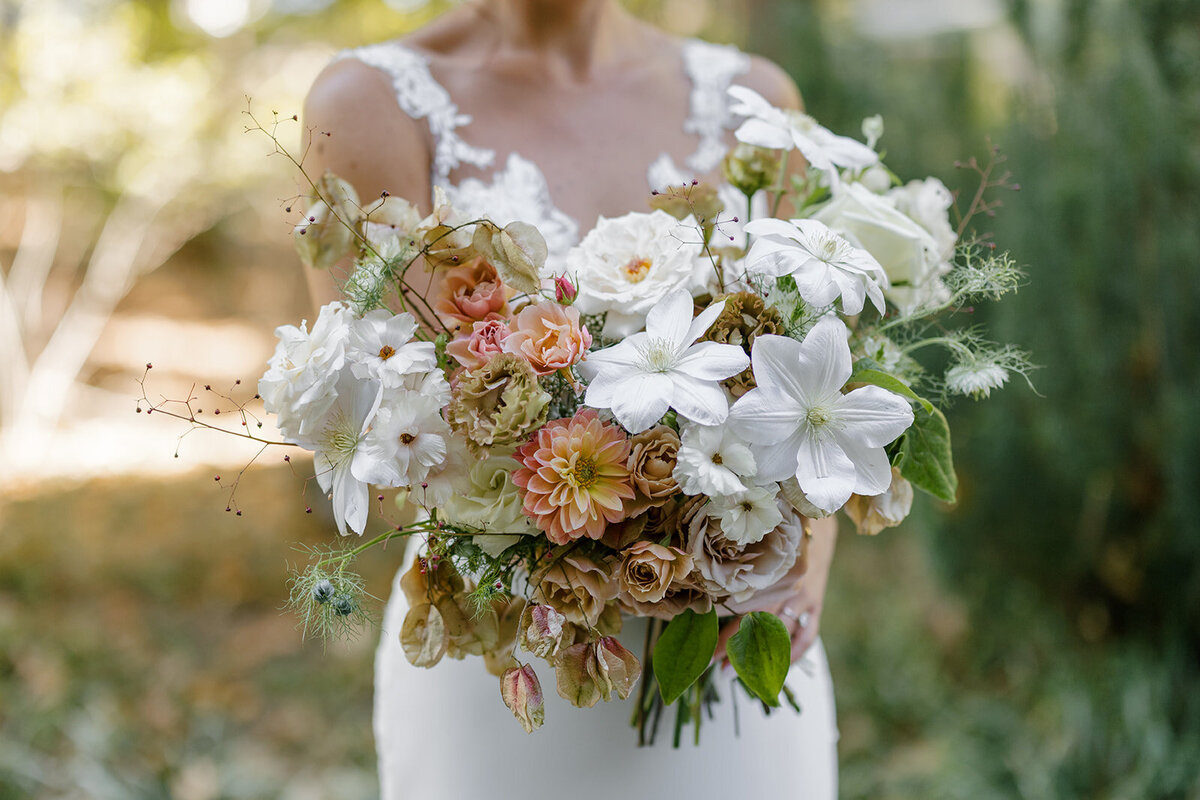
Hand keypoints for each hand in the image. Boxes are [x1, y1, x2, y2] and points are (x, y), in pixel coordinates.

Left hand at [713, 515, 836, 664]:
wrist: (817, 522)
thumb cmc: (775, 528)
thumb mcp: (756, 538)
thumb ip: (735, 560)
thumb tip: (699, 582)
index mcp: (771, 565)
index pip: (741, 599)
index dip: (718, 619)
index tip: (699, 634)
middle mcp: (789, 583)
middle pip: (756, 620)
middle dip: (730, 643)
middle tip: (708, 661)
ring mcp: (805, 597)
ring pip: (778, 633)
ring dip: (755, 655)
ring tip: (731, 672)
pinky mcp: (816, 605)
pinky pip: (806, 636)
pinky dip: (792, 656)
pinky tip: (775, 671)